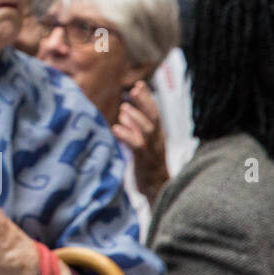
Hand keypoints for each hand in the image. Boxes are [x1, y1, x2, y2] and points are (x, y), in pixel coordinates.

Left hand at [114, 81, 168, 202]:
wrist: (158, 190)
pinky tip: (116, 129)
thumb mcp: (141, 144)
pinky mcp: (145, 161)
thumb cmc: (147, 165)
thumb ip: (134, 128)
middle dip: (145, 102)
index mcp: (157, 135)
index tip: (139, 84)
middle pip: (154, 118)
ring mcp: (152, 151)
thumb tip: (123, 113)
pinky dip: (128, 136)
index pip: (154, 113)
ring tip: (123, 108)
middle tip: (134, 89)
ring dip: (136, 118)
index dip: (147, 99)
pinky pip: (138, 146)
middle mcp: (157, 140)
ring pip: (148, 130)